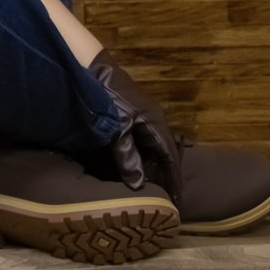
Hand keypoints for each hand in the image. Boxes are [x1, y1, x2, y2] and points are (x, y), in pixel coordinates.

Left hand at [87, 49, 182, 202]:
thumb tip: (139, 185)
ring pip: (148, 149)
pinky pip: (137, 142)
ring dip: (147, 167)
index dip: (173, 179)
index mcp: (156, 124)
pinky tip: (130, 168)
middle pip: (161, 155)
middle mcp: (153, 122)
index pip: (170, 157)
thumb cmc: (108, 97)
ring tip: (146, 190)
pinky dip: (136, 157)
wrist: (92, 69)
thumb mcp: (117, 128)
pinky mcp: (128, 117)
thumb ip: (127, 155)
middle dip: (161, 176)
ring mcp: (141, 118)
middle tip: (160, 201)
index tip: (176, 201)